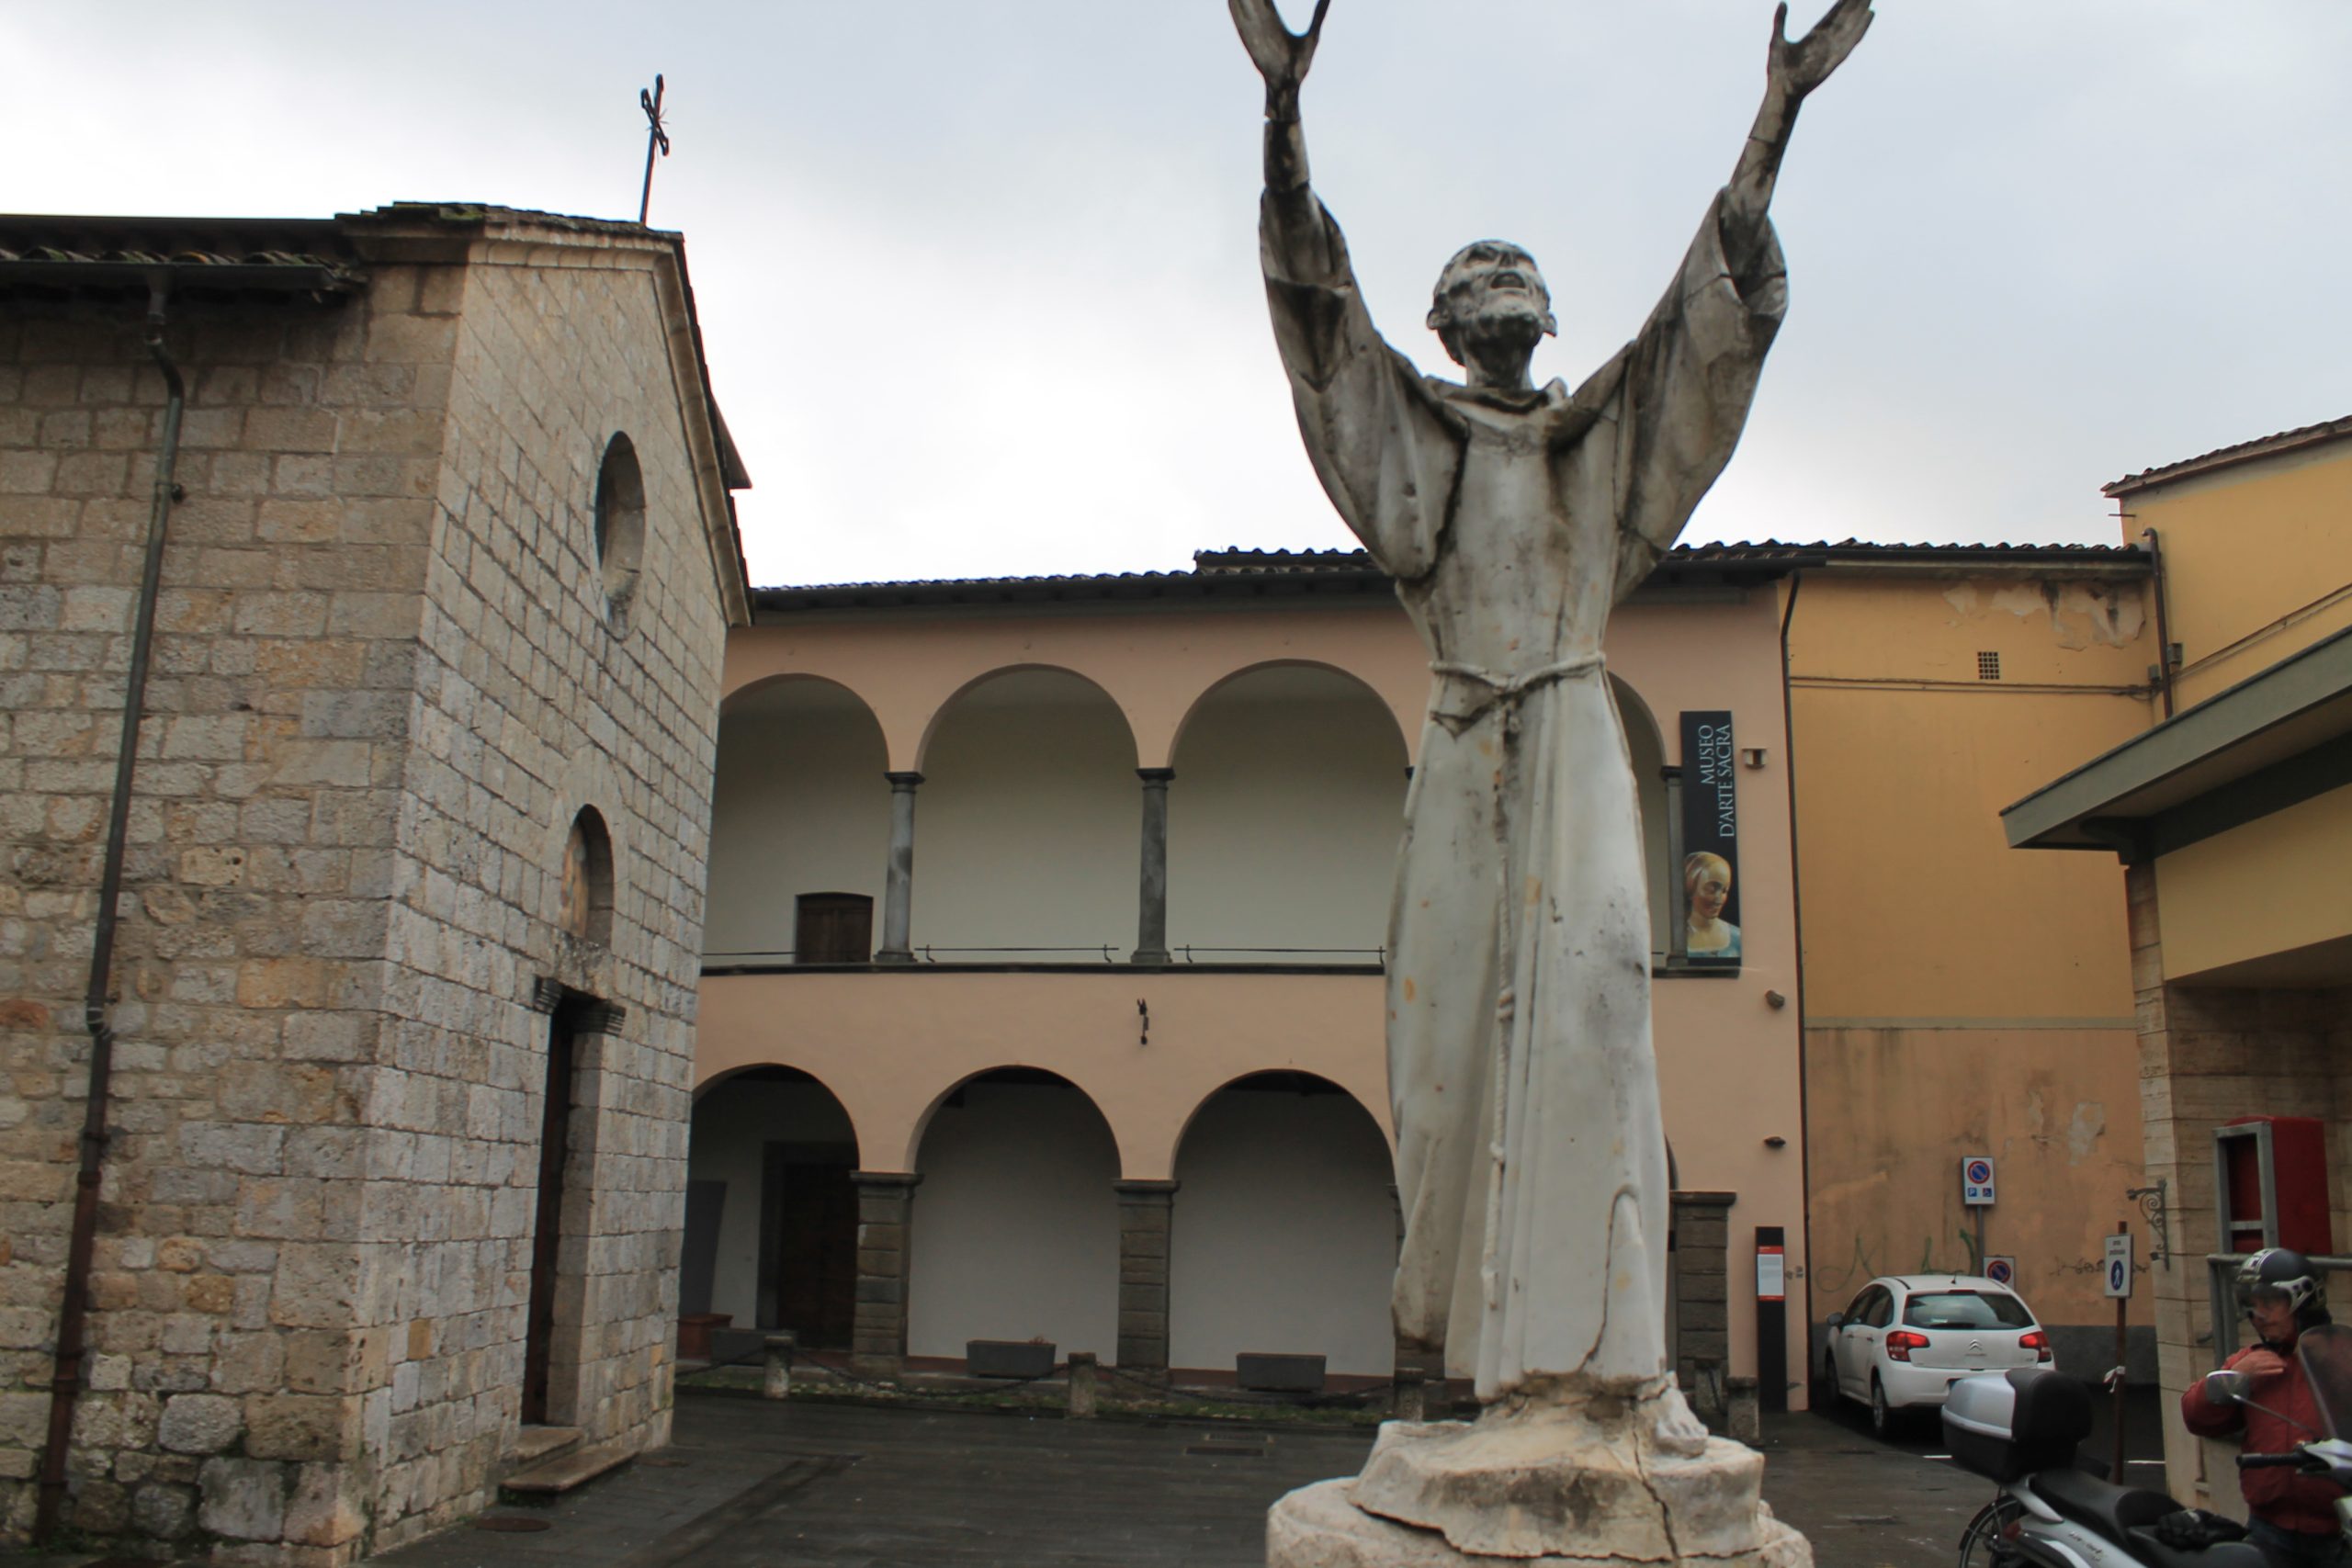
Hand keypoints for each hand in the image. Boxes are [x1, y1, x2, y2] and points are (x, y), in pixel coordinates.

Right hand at [1230, 0, 1331, 118]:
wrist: (1287, 86)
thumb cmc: (1301, 65)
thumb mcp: (1314, 35)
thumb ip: (1320, 14)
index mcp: (1274, 19)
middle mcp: (1260, 21)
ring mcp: (1252, 29)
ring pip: (1243, 3)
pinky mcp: (1248, 38)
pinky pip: (1238, 17)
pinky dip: (1235, 5)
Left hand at [1768, 0, 1871, 102]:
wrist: (1781, 91)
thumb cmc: (1777, 69)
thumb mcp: (1777, 40)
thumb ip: (1780, 20)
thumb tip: (1783, 2)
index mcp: (1813, 36)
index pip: (1832, 16)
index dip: (1842, 4)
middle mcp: (1825, 41)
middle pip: (1844, 19)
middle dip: (1855, 5)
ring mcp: (1832, 49)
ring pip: (1851, 27)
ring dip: (1861, 13)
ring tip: (1870, 0)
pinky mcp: (1836, 58)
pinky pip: (1852, 41)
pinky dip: (1861, 28)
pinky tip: (1869, 15)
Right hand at [2236, 1348, 2288, 1381]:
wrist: (2234, 1375)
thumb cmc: (2242, 1368)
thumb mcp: (2248, 1358)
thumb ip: (2256, 1355)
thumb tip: (2267, 1353)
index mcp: (2252, 1355)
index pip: (2267, 1352)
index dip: (2275, 1354)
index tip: (2279, 1357)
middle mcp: (2254, 1359)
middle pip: (2270, 1357)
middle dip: (2279, 1359)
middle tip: (2284, 1362)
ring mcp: (2256, 1366)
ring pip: (2270, 1363)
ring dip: (2279, 1364)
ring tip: (2285, 1365)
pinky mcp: (2257, 1373)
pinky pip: (2268, 1371)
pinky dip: (2275, 1370)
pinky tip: (2281, 1370)